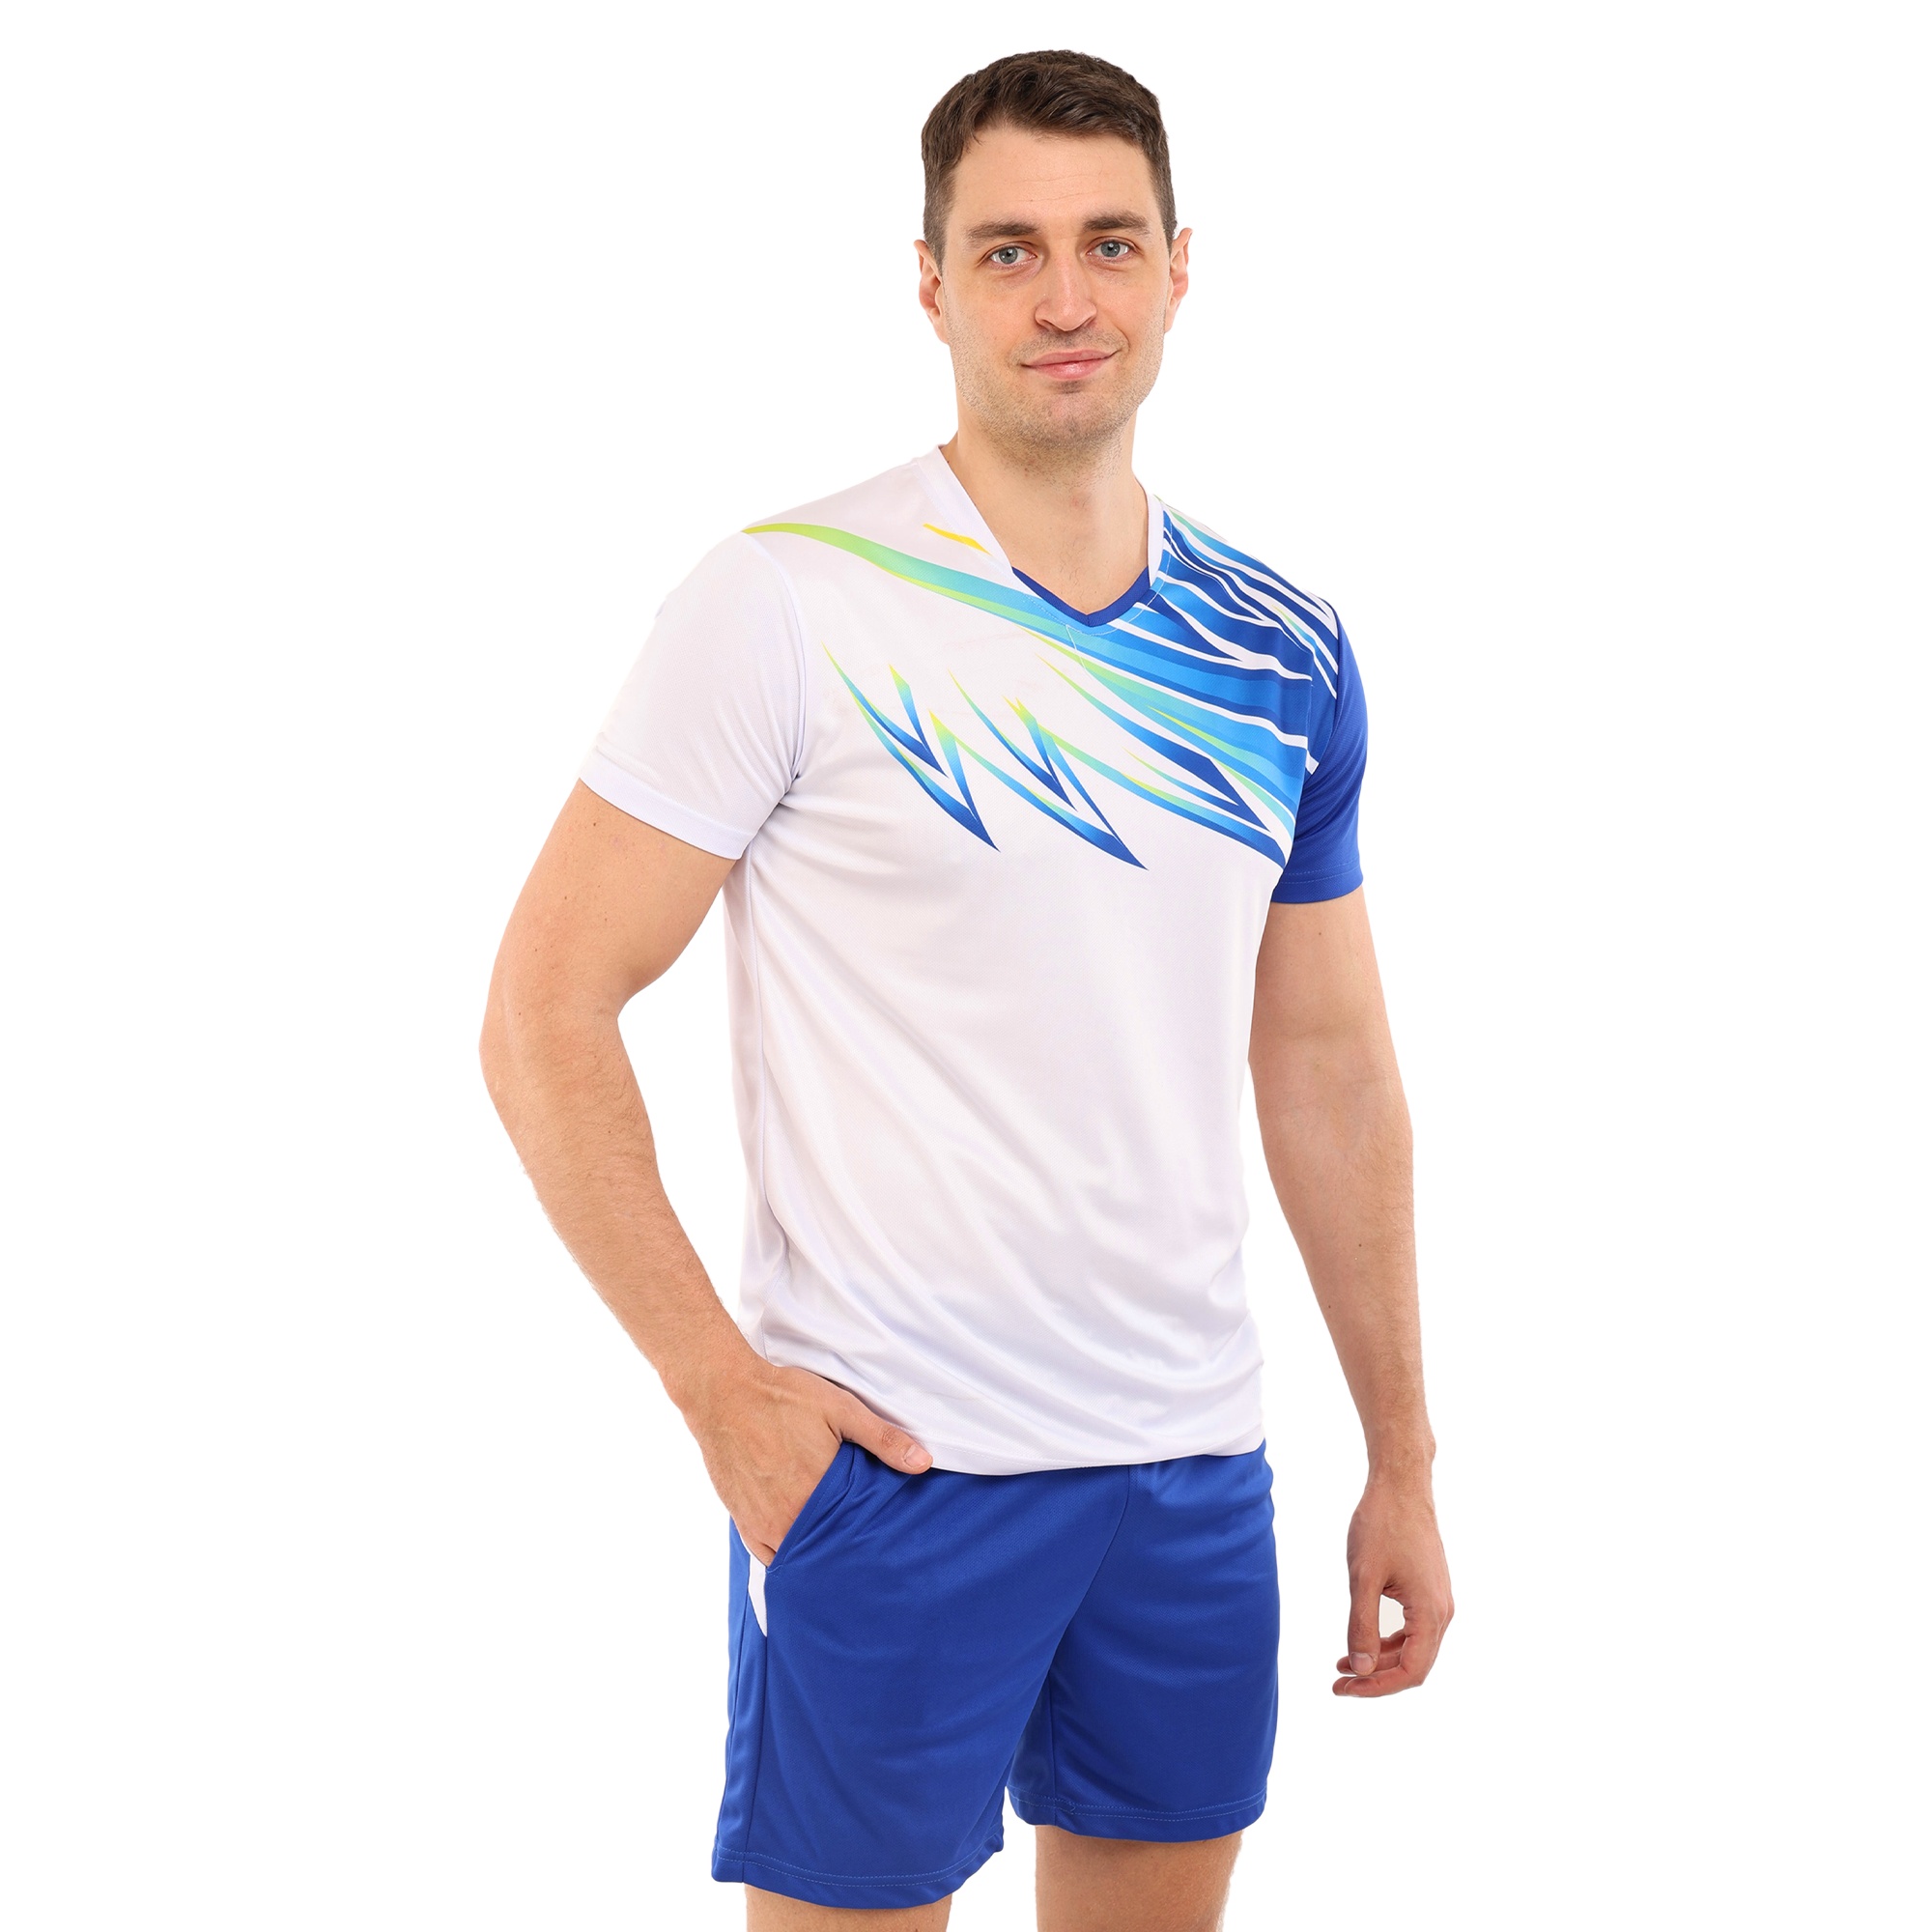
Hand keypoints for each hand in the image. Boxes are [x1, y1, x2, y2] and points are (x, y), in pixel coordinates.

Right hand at [682, 1354, 932, 1563]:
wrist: (723, 1393)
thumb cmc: (783, 1397)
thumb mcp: (840, 1409)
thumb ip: (882, 1439)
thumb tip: (923, 1463)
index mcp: (817, 1494)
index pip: (856, 1534)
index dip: (872, 1539)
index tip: (887, 1543)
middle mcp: (788, 1518)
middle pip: (827, 1549)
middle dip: (847, 1551)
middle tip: (868, 1550)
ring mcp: (763, 1524)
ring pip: (799, 1557)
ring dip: (818, 1555)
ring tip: (840, 1552)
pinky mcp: (743, 1522)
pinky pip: (770, 1556)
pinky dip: (788, 1556)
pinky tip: (805, 1551)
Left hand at [1333, 1471, 1452, 1697]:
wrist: (1401, 1486)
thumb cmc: (1382, 1524)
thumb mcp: (1363, 1577)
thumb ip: (1361, 1624)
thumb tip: (1360, 1667)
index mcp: (1430, 1612)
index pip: (1411, 1672)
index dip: (1377, 1687)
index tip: (1343, 1688)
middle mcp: (1442, 1611)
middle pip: (1414, 1665)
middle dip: (1376, 1677)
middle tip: (1338, 1682)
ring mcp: (1437, 1600)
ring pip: (1414, 1648)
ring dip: (1381, 1660)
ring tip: (1343, 1664)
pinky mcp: (1428, 1589)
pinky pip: (1413, 1628)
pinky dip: (1388, 1640)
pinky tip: (1363, 1640)